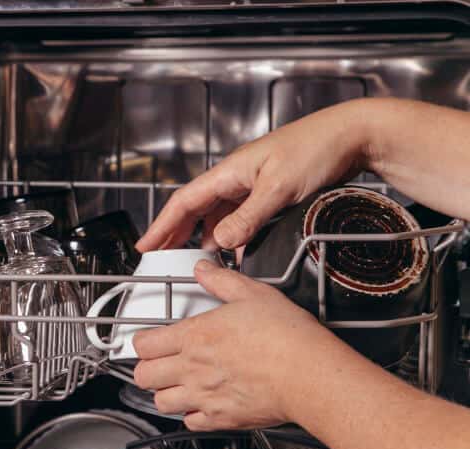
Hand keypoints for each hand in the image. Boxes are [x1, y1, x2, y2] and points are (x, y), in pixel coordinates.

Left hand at [131, 260, 356, 429]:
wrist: (309, 375)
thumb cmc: (286, 336)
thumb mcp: (253, 294)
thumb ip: (221, 281)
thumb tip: (204, 270)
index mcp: (194, 337)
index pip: (142, 344)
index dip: (142, 341)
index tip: (149, 340)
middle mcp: (192, 369)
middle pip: (142, 376)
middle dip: (147, 368)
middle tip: (158, 363)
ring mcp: (204, 396)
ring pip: (160, 403)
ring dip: (164, 393)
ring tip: (177, 384)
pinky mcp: (221, 419)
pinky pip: (189, 423)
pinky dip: (190, 416)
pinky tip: (201, 403)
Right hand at [136, 100, 371, 251]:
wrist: (355, 134)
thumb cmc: (319, 148)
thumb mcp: (280, 188)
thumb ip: (248, 217)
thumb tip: (221, 242)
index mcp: (230, 171)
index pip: (184, 201)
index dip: (162, 225)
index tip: (146, 246)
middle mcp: (237, 177)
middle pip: (195, 209)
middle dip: (175, 234)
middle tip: (161, 258)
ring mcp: (253, 185)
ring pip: (217, 215)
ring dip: (204, 237)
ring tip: (196, 261)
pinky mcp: (270, 192)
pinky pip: (239, 217)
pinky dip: (231, 236)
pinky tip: (235, 252)